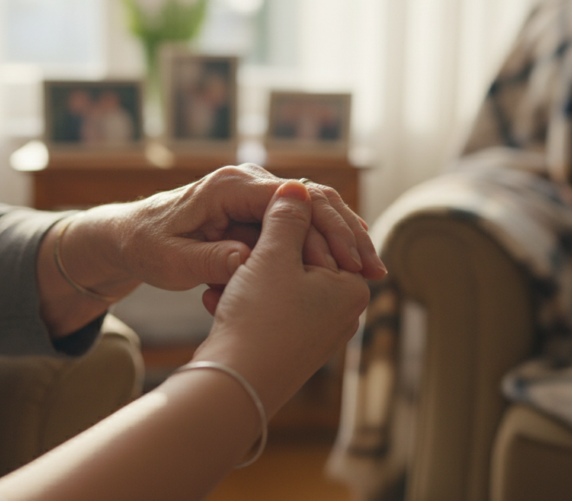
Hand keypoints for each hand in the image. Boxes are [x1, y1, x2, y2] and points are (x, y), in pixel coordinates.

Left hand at [72, 164, 384, 293]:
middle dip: (347, 231)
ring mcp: (256, 194)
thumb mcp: (171, 262)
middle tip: (373, 268)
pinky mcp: (259, 210)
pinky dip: (328, 240)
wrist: (131, 234)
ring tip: (372, 270)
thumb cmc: (148, 247)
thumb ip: (208, 261)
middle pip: (313, 198)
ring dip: (345, 236)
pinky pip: (302, 220)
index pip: (291, 199)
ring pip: (315, 207)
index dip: (323, 230)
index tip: (344, 263)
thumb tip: (247, 263)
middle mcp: (248, 182)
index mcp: (229, 187)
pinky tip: (351, 265)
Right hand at [192, 180, 369, 413]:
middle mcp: (344, 315)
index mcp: (353, 290)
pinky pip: (268, 311)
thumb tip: (299, 187)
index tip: (253, 223)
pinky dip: (243, 302)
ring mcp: (318, 335)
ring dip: (245, 278)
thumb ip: (288, 216)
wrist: (234, 384)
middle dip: (259, 255)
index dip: (284, 226)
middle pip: (298, 261)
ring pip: (276, 286)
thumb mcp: (274, 255)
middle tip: (233, 253)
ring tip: (222, 283)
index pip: (324, 236)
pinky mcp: (291, 349)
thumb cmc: (259, 317)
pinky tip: (218, 304)